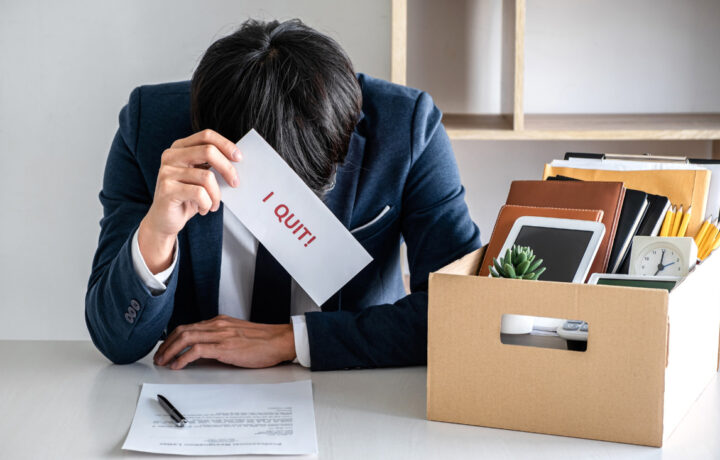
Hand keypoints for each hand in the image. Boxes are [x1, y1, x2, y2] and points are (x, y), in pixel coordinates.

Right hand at [139, 129, 240, 273]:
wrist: (164, 220)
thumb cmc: (186, 198)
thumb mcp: (200, 177)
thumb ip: (211, 165)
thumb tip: (237, 160)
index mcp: (179, 148)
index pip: (206, 136)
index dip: (225, 144)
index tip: (239, 158)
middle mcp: (171, 156)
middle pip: (208, 151)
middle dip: (227, 168)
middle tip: (235, 183)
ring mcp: (167, 172)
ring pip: (207, 176)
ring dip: (216, 195)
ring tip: (213, 204)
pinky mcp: (167, 189)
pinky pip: (199, 193)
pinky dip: (207, 204)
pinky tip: (203, 209)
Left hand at [153, 315, 296, 369]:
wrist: (280, 340)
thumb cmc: (264, 341)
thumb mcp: (238, 336)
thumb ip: (220, 340)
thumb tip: (203, 354)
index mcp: (220, 322)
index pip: (189, 327)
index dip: (172, 338)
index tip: (165, 349)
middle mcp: (217, 325)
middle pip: (182, 330)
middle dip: (165, 344)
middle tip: (158, 357)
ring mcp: (221, 335)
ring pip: (185, 338)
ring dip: (170, 351)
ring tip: (163, 362)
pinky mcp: (225, 347)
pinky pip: (196, 350)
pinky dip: (183, 358)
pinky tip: (178, 366)